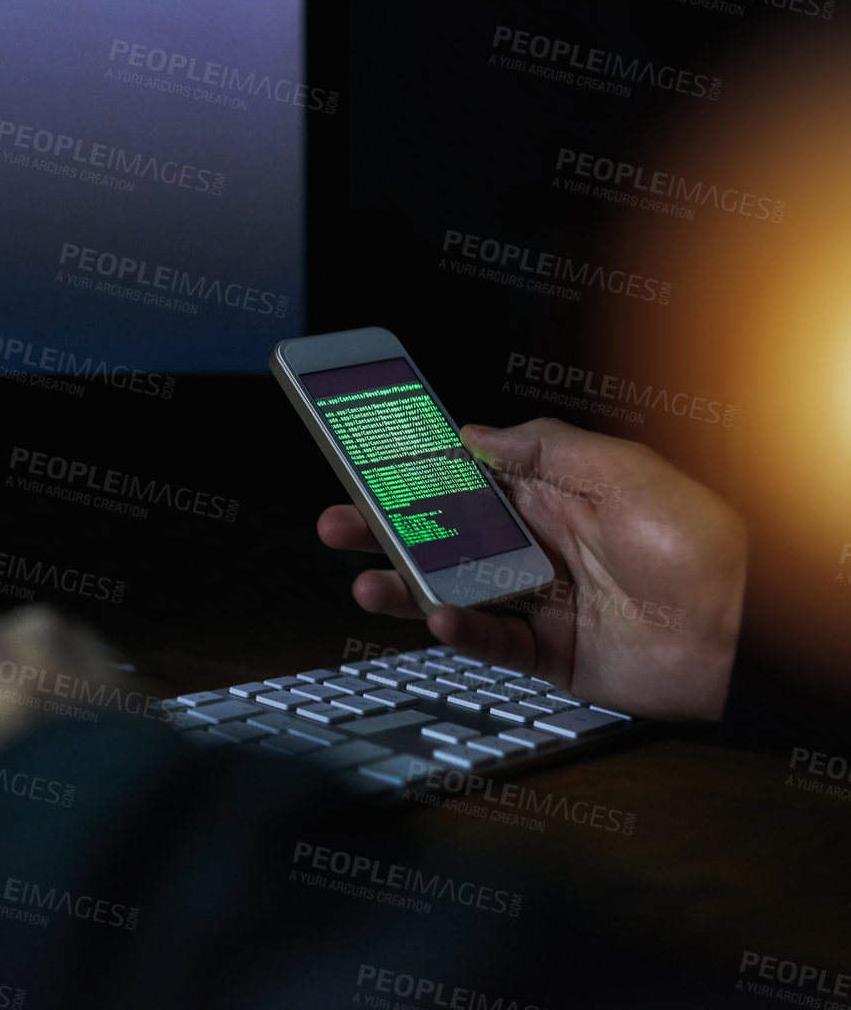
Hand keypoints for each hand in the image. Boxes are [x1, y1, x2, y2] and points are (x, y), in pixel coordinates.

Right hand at [318, 418, 744, 719]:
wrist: (748, 637)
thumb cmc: (704, 547)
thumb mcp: (626, 473)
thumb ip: (546, 448)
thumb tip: (475, 434)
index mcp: (555, 494)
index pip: (468, 477)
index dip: (418, 470)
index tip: (367, 460)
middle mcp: (542, 545)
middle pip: (446, 534)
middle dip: (389, 528)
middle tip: (340, 523)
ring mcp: (543, 600)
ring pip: (455, 589)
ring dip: (408, 585)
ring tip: (368, 582)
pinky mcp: (552, 654)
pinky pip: (492, 640)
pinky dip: (461, 630)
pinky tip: (440, 617)